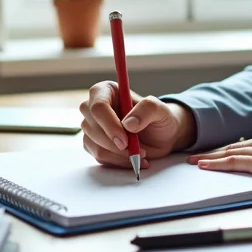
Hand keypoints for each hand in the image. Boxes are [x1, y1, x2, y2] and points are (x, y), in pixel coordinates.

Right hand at [79, 82, 196, 168]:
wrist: (161, 137)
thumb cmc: (159, 119)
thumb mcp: (161, 110)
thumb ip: (148, 109)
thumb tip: (128, 123)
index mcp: (107, 90)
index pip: (98, 106)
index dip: (109, 124)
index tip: (125, 140)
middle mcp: (94, 106)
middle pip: (91, 126)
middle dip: (113, 142)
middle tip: (136, 149)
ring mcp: (91, 126)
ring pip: (94, 143)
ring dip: (118, 154)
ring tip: (139, 153)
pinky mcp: (93, 143)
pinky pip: (99, 155)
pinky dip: (117, 161)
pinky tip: (132, 158)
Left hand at [188, 126, 251, 180]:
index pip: (248, 142)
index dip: (232, 147)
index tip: (222, 150)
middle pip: (233, 146)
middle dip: (214, 151)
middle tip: (197, 155)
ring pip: (227, 153)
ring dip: (208, 158)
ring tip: (192, 161)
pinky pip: (230, 163)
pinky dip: (214, 164)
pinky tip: (202, 166)